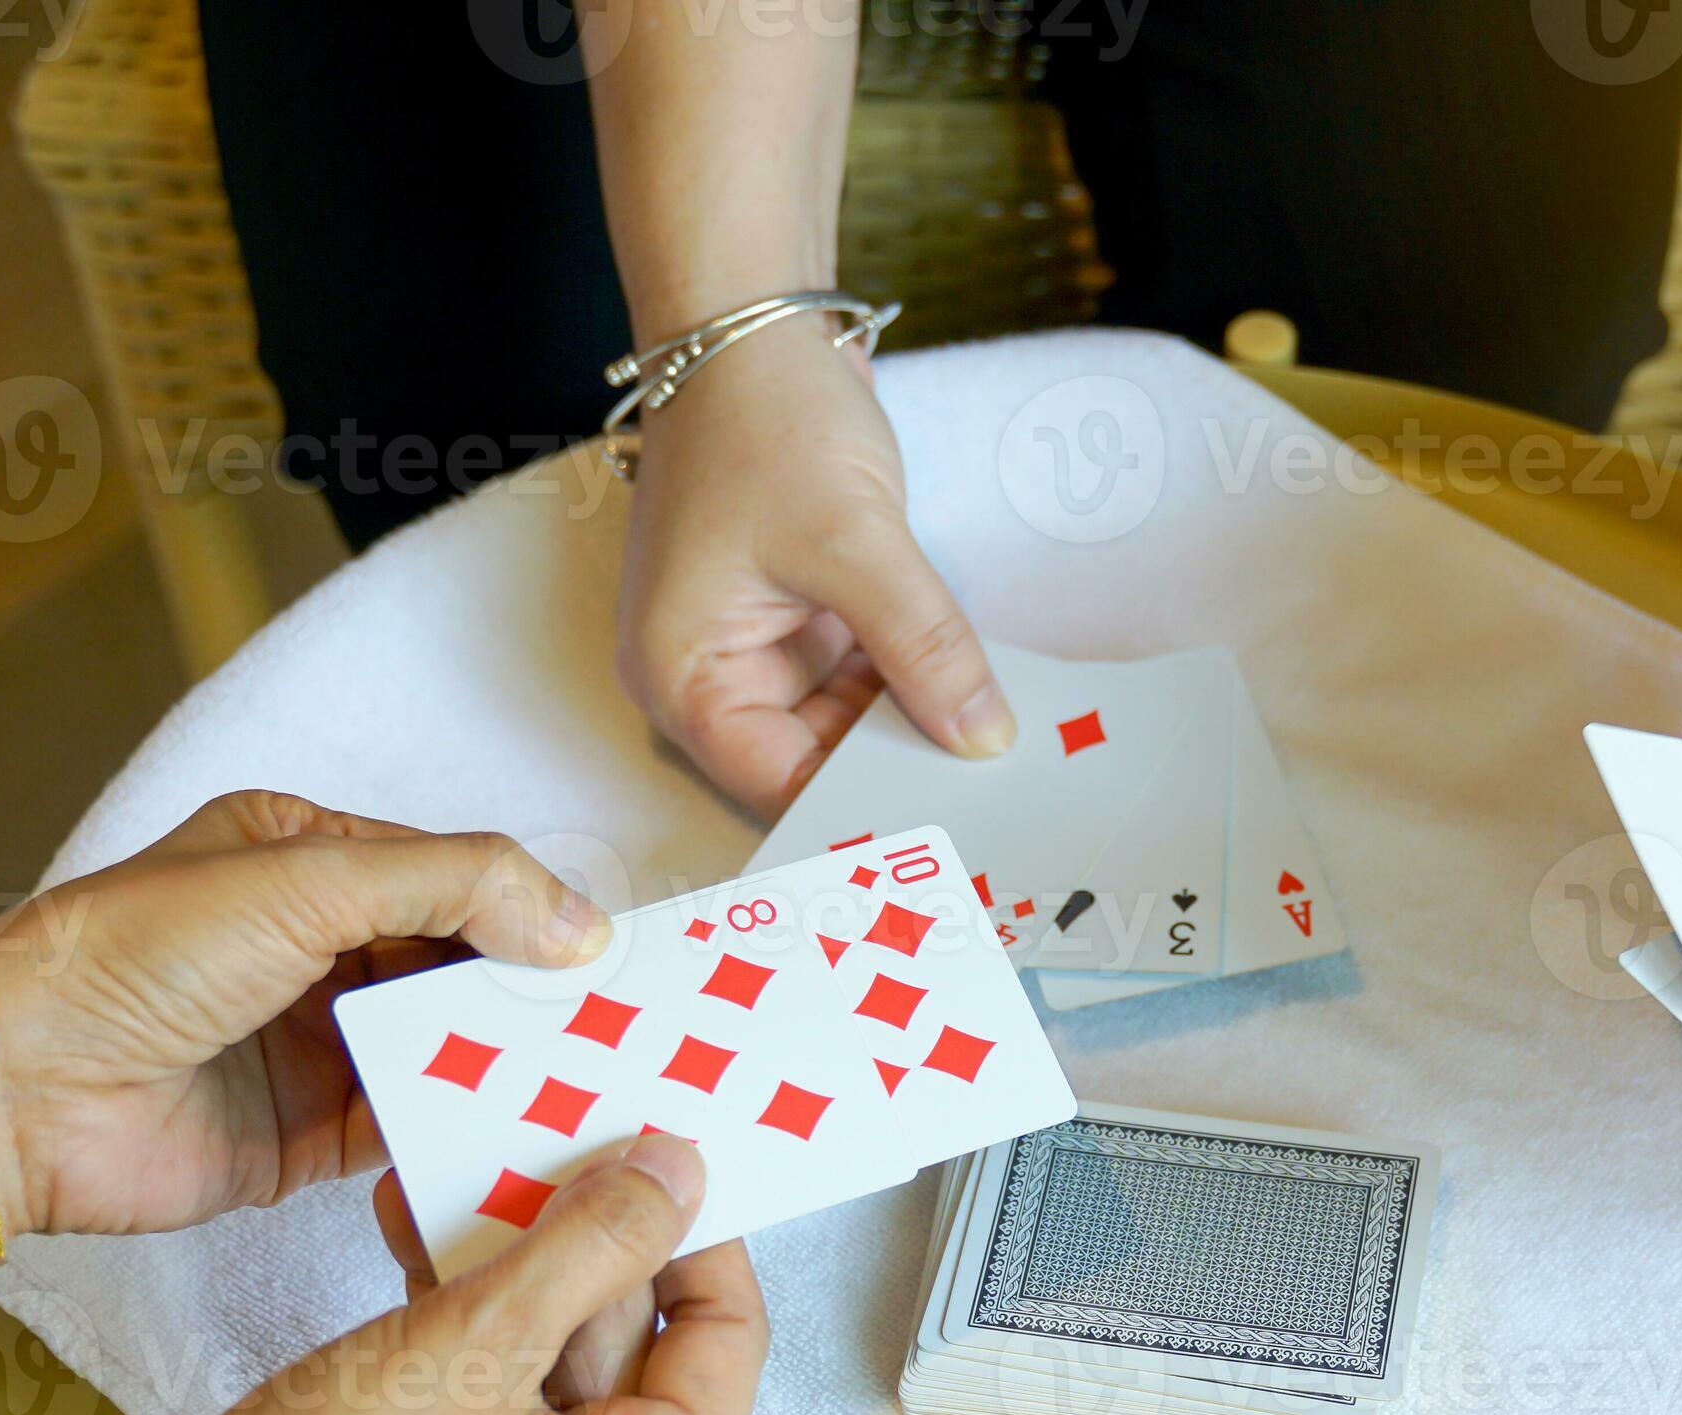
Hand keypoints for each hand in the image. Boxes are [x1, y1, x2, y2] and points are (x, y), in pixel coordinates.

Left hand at [0, 790, 608, 1240]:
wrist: (20, 1095)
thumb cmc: (131, 959)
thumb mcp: (305, 879)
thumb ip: (452, 886)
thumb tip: (578, 923)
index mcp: (304, 856)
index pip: (452, 876)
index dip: (531, 910)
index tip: (612, 953)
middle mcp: (314, 946)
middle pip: (459, 964)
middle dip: (533, 991)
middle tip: (624, 1022)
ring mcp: (315, 1042)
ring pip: (446, 1047)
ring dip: (511, 1062)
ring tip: (600, 1081)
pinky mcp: (310, 1133)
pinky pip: (415, 1126)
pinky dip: (469, 1129)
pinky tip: (530, 1135)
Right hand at [82, 1133, 765, 1414]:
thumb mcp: (480, 1336)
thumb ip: (593, 1242)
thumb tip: (680, 1168)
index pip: (724, 1338)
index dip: (693, 1230)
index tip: (651, 1145)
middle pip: (635, 1346)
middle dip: (581, 1237)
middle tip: (546, 1134)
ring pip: (555, 1359)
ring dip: (510, 1263)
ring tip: (465, 1162)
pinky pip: (498, 1394)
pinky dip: (468, 1318)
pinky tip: (418, 1225)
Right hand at [617, 315, 1012, 814]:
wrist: (753, 322)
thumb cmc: (763, 421)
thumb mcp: (854, 543)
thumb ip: (922, 649)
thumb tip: (984, 739)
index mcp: (683, 677)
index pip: (778, 786)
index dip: (861, 806)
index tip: (951, 825)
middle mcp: (708, 675)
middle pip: (813, 762)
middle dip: (895, 768)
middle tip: (992, 793)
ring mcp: (756, 644)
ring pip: (848, 721)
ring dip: (914, 723)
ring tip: (998, 746)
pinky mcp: (799, 614)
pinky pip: (863, 673)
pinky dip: (912, 678)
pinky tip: (974, 690)